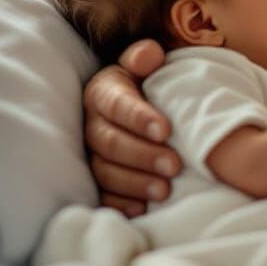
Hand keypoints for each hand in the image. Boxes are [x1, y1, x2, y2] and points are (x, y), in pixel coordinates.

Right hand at [83, 39, 179, 216]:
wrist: (147, 104)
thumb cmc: (152, 82)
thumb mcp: (148, 64)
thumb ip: (146, 57)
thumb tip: (149, 56)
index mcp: (102, 92)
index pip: (117, 104)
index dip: (140, 117)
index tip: (167, 130)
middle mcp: (91, 123)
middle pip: (111, 143)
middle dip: (143, 155)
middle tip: (175, 166)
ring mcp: (91, 153)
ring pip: (105, 171)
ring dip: (135, 182)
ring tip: (165, 191)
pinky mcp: (96, 178)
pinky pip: (102, 194)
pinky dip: (121, 203)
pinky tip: (143, 209)